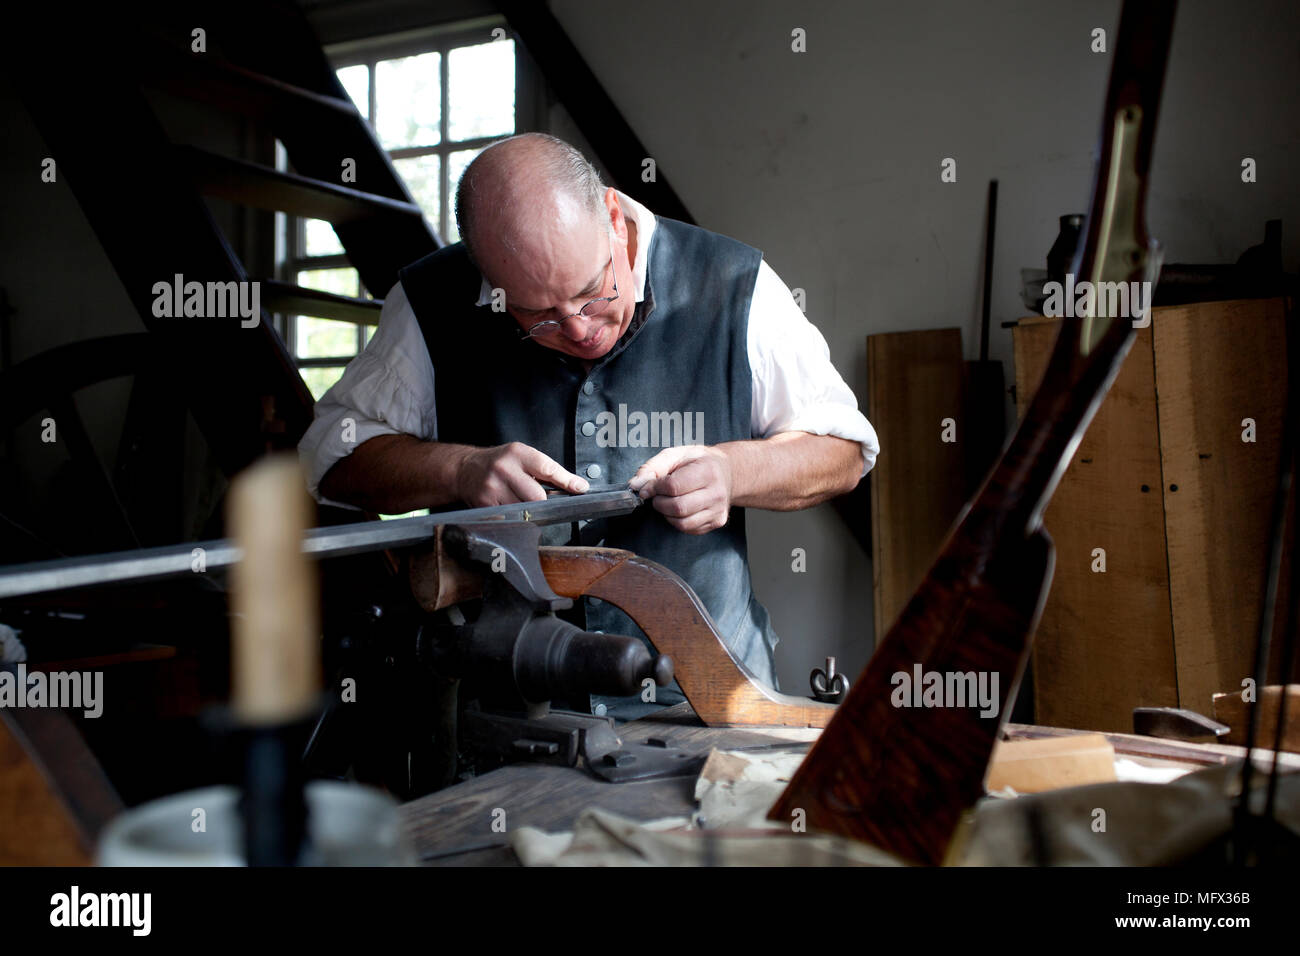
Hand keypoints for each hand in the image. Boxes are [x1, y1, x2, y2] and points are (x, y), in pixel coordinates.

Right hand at [456, 442, 587, 505]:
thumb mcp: (521, 457)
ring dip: (528, 510)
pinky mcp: (485, 505)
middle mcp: (504, 469)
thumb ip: (546, 469)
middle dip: (543, 501)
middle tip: (538, 499)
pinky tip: (509, 507)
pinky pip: (510, 518)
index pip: (548, 468)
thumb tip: (576, 486)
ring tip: (519, 501)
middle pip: (538, 496)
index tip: (580, 488)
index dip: (566, 480)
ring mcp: (492, 488)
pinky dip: (515, 517)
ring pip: (525, 510)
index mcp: (517, 453)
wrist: (464, 470)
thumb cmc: (499, 463)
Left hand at [628, 445, 732, 533]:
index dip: (655, 488)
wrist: (727, 472)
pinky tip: (679, 509)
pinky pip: (689, 529)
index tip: (648, 487)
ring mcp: (718, 510)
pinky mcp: (717, 522)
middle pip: (678, 507)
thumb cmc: (699, 462)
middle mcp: (717, 493)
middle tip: (657, 496)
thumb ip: (653, 467)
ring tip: (668, 502)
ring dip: (667, 514)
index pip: (674, 486)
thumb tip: (635, 485)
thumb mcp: (676, 455)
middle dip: (659, 503)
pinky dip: (677, 521)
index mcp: (708, 471)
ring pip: (682, 523)